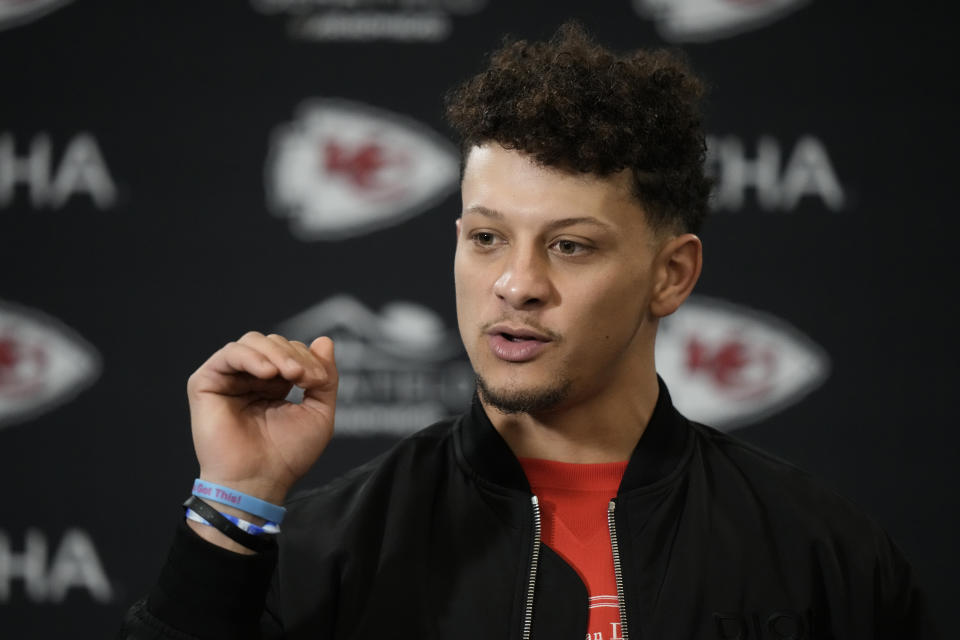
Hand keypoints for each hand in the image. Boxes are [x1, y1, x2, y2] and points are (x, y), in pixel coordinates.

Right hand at [186, 332, 337, 504]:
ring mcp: (227, 379)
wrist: (257, 481)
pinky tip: (267, 373)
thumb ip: (326, 377)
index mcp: (274, 384)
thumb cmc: (287, 455)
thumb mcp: (319, 413)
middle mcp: (249, 378)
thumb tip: (325, 340)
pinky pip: (229, 354)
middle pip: (273, 343)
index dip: (309, 359)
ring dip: (277, 353)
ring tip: (290, 374)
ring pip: (252, 342)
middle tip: (305, 377)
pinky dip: (251, 357)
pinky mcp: (206, 383)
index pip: (292, 352)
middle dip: (295, 355)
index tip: (319, 381)